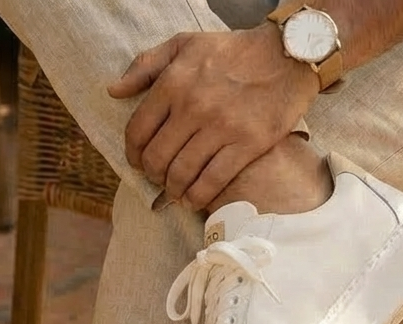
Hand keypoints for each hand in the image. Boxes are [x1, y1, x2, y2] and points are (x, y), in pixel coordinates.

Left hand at [108, 28, 318, 210]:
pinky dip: (196, 197)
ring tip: (175, 190)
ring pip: (181, 175)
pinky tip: (193, 199)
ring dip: (172, 190)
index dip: (133, 154)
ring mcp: (221, 128)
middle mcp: (194, 106)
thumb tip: (113, 91)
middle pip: (156, 159)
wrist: (289, 54)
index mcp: (174, 82)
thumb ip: (146, 66)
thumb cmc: (234, 51)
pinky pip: (211, 182)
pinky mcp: (247, 145)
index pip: (138, 131)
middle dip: (152, 175)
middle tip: (158, 178)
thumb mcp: (186, 45)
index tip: (138, 162)